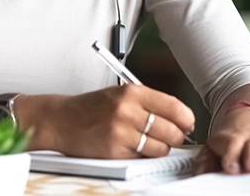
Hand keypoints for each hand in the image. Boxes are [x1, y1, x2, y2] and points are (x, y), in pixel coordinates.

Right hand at [53, 84, 195, 158]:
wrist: (61, 120)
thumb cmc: (90, 108)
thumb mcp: (120, 94)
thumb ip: (148, 103)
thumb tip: (179, 118)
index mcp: (132, 92)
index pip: (174, 106)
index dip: (187, 119)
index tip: (188, 124)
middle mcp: (128, 110)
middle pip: (172, 131)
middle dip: (176, 137)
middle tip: (171, 137)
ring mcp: (121, 132)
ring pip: (160, 148)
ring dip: (159, 149)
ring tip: (147, 142)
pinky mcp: (114, 151)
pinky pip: (142, 158)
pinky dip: (141, 156)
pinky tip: (131, 148)